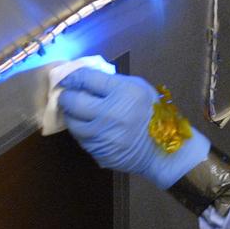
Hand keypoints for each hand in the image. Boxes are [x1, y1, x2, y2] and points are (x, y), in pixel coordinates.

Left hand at [57, 69, 208, 188]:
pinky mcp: (98, 151)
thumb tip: (85, 78)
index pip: (86, 78)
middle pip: (73, 100)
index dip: (73, 76)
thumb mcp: (138, 88)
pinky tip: (89, 127)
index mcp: (123, 92)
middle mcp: (110, 113)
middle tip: (68, 95)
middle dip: (67, 96)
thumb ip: (113, 82)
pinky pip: (81, 138)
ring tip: (77, 112)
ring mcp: (102, 135)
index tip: (67, 78)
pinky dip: (82, 131)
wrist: (163, 149)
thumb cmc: (152, 114)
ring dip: (72, 115)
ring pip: (72, 122)